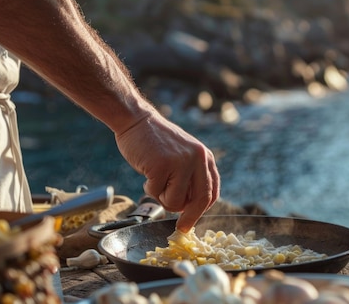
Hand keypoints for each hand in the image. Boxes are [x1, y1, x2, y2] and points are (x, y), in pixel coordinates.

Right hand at [115, 112, 219, 231]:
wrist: (136, 120)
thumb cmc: (156, 142)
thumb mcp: (184, 155)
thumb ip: (191, 177)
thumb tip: (191, 209)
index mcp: (205, 157)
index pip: (212, 193)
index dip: (202, 211)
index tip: (192, 222)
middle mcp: (198, 159)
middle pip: (200, 201)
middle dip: (189, 218)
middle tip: (181, 227)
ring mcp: (181, 162)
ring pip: (176, 202)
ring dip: (162, 199)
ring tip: (155, 181)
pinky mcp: (162, 166)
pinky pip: (156, 193)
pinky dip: (148, 189)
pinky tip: (146, 172)